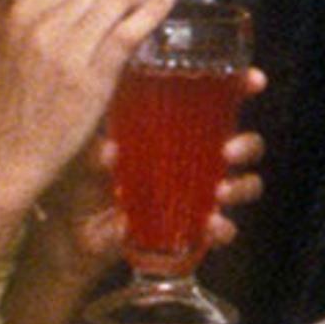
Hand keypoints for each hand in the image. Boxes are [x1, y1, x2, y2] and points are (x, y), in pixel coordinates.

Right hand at [0, 0, 170, 215]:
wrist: (6, 155)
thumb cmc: (19, 108)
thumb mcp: (24, 50)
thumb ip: (54, 22)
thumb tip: (99, 0)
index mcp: (23, 12)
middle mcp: (40, 23)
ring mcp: (63, 49)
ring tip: (157, 7)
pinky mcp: (87, 77)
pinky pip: (128, 30)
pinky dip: (153, 13)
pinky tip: (166, 8)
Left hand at [43, 100, 268, 270]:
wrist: (69, 241)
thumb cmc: (74, 184)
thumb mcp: (79, 157)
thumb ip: (92, 151)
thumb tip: (110, 150)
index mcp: (169, 130)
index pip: (211, 104)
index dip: (239, 89)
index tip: (256, 82)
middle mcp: (191, 159)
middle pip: (241, 143)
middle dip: (247, 145)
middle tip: (229, 151)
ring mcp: (196, 195)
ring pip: (244, 184)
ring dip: (242, 186)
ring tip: (221, 193)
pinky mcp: (194, 230)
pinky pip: (225, 228)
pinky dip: (224, 228)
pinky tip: (211, 226)